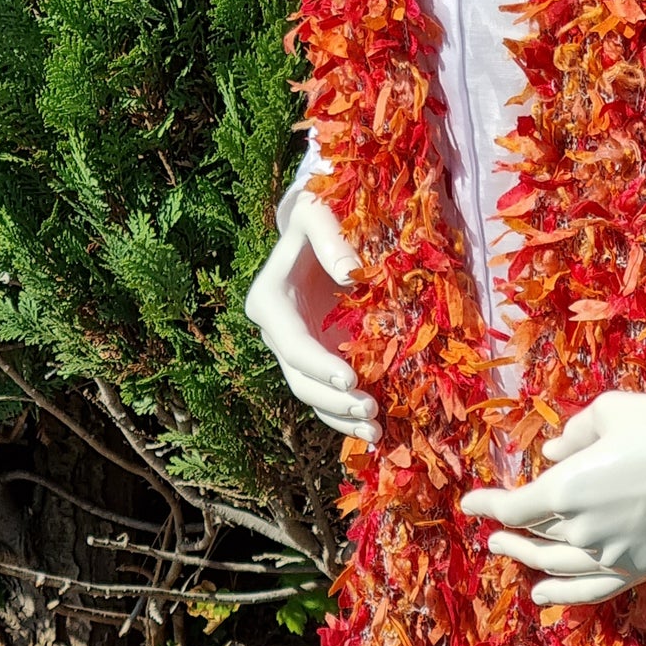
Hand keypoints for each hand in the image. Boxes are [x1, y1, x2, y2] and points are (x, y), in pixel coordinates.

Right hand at [243, 192, 380, 444]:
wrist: (319, 226)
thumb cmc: (318, 213)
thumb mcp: (317, 212)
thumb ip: (329, 237)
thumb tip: (350, 274)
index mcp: (269, 302)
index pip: (292, 344)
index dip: (319, 365)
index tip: (352, 379)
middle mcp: (279, 332)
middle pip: (299, 379)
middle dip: (333, 400)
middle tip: (370, 412)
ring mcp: (299, 348)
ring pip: (312, 395)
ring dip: (340, 417)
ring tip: (375, 433)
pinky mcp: (321, 355)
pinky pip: (329, 392)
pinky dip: (347, 413)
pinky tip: (374, 431)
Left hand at [460, 390, 645, 605]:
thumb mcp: (610, 411)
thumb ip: (574, 433)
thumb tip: (552, 453)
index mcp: (567, 487)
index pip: (514, 506)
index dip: (488, 505)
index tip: (470, 503)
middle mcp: (581, 529)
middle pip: (533, 535)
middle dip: (509, 532)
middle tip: (493, 532)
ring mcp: (610, 554)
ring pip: (556, 565)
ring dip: (528, 559)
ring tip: (510, 553)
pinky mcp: (638, 569)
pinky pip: (589, 591)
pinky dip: (561, 595)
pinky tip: (542, 595)